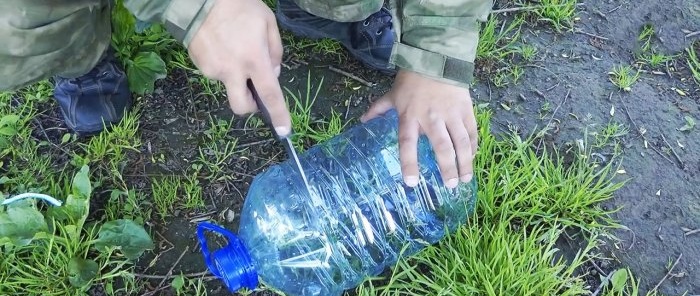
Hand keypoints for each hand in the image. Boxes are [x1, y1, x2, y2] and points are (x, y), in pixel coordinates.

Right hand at [187, 0, 290, 135]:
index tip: (284, 131)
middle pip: (241, 107)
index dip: (278, 115)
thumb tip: (272, 74)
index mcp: (254, 60)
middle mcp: (233, 70)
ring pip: (228, 85)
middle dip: (250, 106)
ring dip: (235, 76)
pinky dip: (222, 65)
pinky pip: (216, 73)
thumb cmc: (239, 6)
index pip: (270, 95)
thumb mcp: (268, 23)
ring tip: (233, 47)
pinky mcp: (200, 66)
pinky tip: (221, 46)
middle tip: (254, 92)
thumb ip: (276, 52)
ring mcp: (213, 70)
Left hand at [361, 70, 477, 188]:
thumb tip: (362, 121)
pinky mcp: (465, 109)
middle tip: (450, 186)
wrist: (435, 58)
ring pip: (460, 141)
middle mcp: (431, 117)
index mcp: (409, 116)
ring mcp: (450, 113)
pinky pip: (471, 131)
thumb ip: (378, 110)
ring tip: (464, 179)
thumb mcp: (392, 95)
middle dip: (447, 168)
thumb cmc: (411, 81)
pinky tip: (472, 157)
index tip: (411, 182)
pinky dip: (473, 145)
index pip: (407, 143)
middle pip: (441, 146)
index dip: (409, 163)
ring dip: (464, 162)